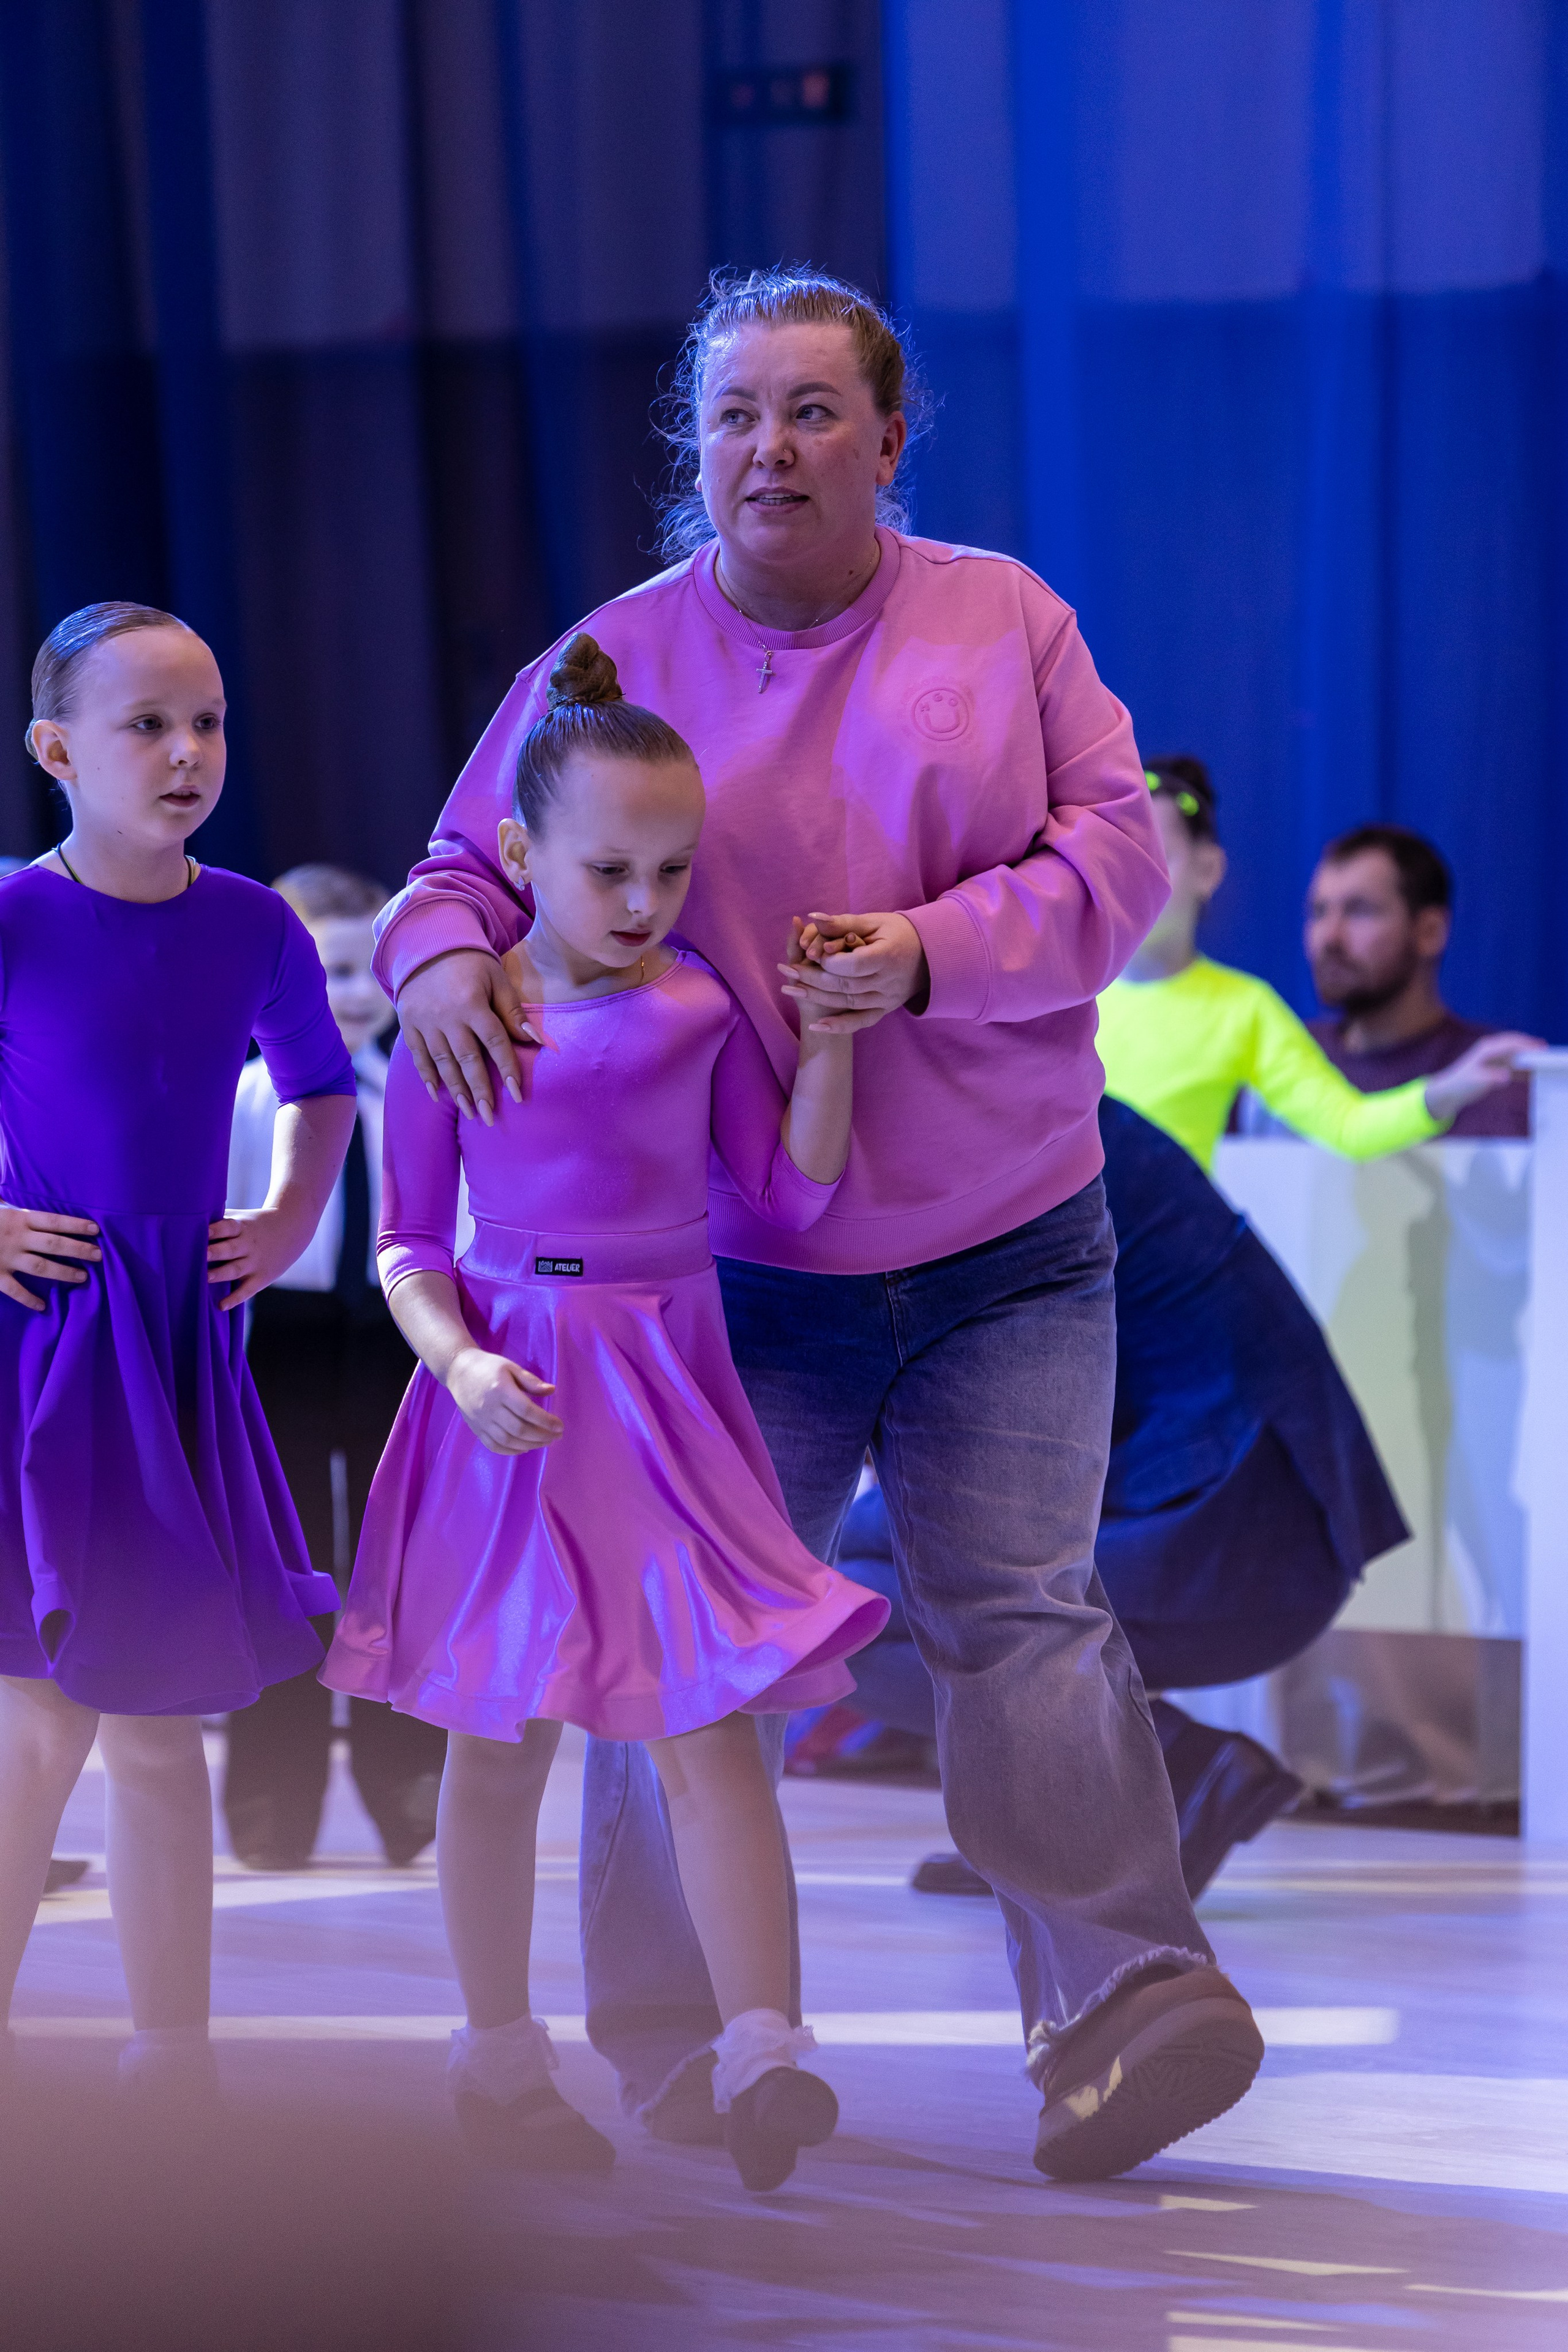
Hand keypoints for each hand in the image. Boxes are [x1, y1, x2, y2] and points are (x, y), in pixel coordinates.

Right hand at [0, 1204, 99, 1311]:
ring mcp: (5, 1257)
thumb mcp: (0, 1208)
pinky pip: (14, 1289)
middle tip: (99, 1255)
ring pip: (41, 1267)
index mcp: (18, 1218)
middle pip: (54, 1244)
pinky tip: (42, 1305)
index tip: (96, 1230)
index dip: (76, 1225)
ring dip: (63, 1272)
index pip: (54, 1220)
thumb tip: (33, 1206)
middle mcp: (16, 1237)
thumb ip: (17, 1208)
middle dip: (78, 1250)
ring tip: (82, 1277)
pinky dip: (28, 1298)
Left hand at [208, 1208, 316, 1310]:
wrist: (292, 1229)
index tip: (200, 1231)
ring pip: (235, 1269)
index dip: (214, 1230)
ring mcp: (255, 1262)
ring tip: (205, 1278)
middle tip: (200, 1255)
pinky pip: (246, 1290)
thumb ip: (219, 1221)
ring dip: (220, 1274)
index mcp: (242, 1227)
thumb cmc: (255, 1224)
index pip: (227, 1227)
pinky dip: (235, 1298)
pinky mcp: (261, 1277)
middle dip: (215, 1252)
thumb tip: (186, 1221)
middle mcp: (248, 1245)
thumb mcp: (242, 1218)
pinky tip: (221, 1305)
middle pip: (230, 1249)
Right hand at [398, 950, 539, 1124]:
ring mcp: (424, 1022)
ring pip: (442, 1062)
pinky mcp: (409, 1024)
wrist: (427, 945)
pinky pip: (418, 1055)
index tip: (517, 1095)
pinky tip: (438, 1095)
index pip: (494, 1043)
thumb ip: (513, 1011)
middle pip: (466, 1060)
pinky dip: (427, 1076)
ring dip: (456, 1090)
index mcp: (471, 1004)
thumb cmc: (471, 962)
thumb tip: (535, 1040)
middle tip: (489, 1117)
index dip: (507, 1069)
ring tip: (469, 1112)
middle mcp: (446, 1017)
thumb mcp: (497, 978)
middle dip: (479, 1091)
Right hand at [445, 1347, 562, 1453]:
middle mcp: (489, 1408)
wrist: (458, 1371)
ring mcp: (481, 1421)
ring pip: (507, 1441)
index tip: (560, 1426)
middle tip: (556, 1436)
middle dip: (541, 1436)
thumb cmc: (488, 1367)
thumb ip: (531, 1381)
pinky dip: (510, 1451)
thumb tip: (552, 1391)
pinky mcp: (475, 1428)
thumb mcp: (511, 1367)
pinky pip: (493, 1446)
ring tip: (544, 1442)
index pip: (526, 1411)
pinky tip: (525, 1448)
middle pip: (518, 1429)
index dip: (546, 1421)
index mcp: (500, 1390)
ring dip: (529, 1445)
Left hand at [778, 910, 929, 1034]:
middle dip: (812, 979)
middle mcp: (889, 981)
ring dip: (817, 998)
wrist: (930, 954)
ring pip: (848, 1003)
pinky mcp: (885, 1009)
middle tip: (787, 971)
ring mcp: (887, 999)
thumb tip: (812, 918)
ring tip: (790, 989)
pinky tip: (816, 1026)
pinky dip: (839, 1026)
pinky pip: (861, 1022)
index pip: (852, 964)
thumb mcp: (874, 921)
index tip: (811, 953)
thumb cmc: (898, 932)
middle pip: (845, 985)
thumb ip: (843, 922)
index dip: (828, 961)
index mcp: (888, 956)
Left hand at [1424, 1030, 1542, 1124]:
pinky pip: (1515, 1065)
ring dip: (1531, 1058)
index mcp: (1488, 1049)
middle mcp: (1493, 1050)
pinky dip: (1525, 1068)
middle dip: (1533, 1048)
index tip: (1541, 1050)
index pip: (1512, 1043)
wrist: (1448, 1092)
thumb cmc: (1460, 1085)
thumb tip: (1507, 1076)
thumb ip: (1492, 1078)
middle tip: (1549, 1053)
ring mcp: (1495, 1058)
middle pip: (1518, 1045)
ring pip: (1518, 1055)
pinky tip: (1534, 1074)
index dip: (1528, 1046)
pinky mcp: (1497, 1067)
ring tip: (1546, 1063)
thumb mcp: (1476, 1082)